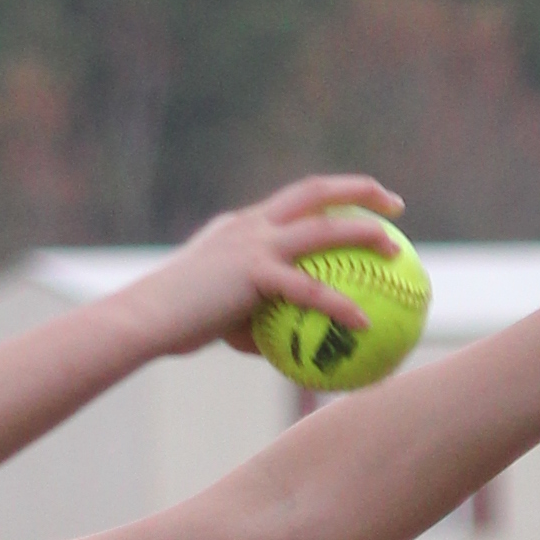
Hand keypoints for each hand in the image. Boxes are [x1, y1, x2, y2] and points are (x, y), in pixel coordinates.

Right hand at [134, 173, 405, 364]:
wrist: (144, 319)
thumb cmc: (174, 324)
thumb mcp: (219, 318)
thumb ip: (253, 324)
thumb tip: (280, 350)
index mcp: (242, 226)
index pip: (294, 199)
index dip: (331, 196)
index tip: (361, 201)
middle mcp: (251, 225)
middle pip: (315, 191)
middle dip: (359, 190)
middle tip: (395, 205)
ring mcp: (253, 244)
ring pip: (322, 229)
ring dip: (364, 233)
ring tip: (396, 250)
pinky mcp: (254, 273)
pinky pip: (309, 290)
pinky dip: (341, 305)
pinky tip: (365, 323)